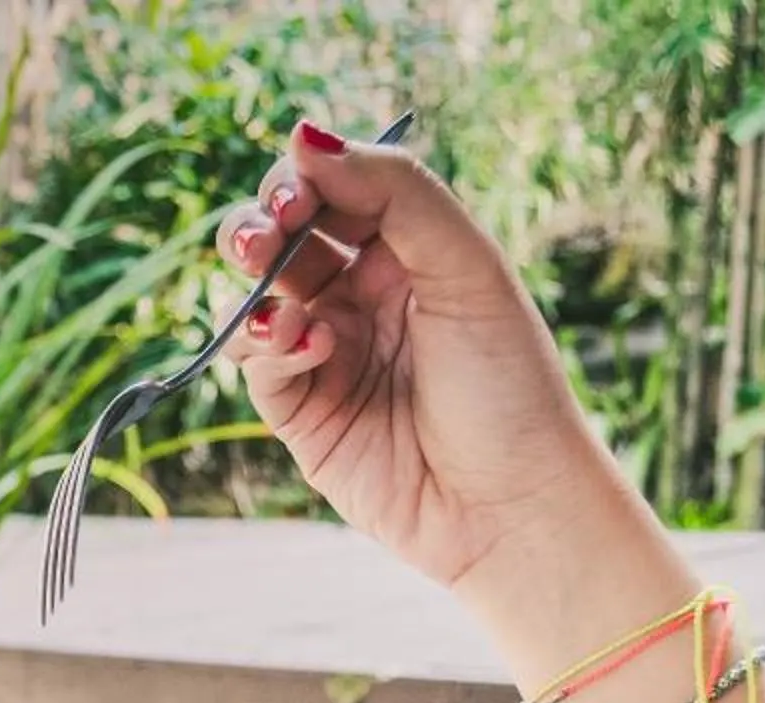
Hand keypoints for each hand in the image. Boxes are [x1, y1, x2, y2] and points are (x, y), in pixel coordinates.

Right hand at [215, 121, 650, 601]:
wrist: (508, 506)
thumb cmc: (507, 385)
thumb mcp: (466, 266)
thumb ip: (394, 191)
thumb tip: (304, 135)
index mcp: (412, 251)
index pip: (336, 188)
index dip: (307, 177)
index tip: (302, 185)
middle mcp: (364, 295)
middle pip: (283, 235)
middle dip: (262, 224)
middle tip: (268, 233)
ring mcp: (328, 352)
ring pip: (255, 294)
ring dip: (256, 284)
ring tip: (280, 303)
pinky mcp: (300, 412)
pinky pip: (256, 361)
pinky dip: (267, 345)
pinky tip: (305, 347)